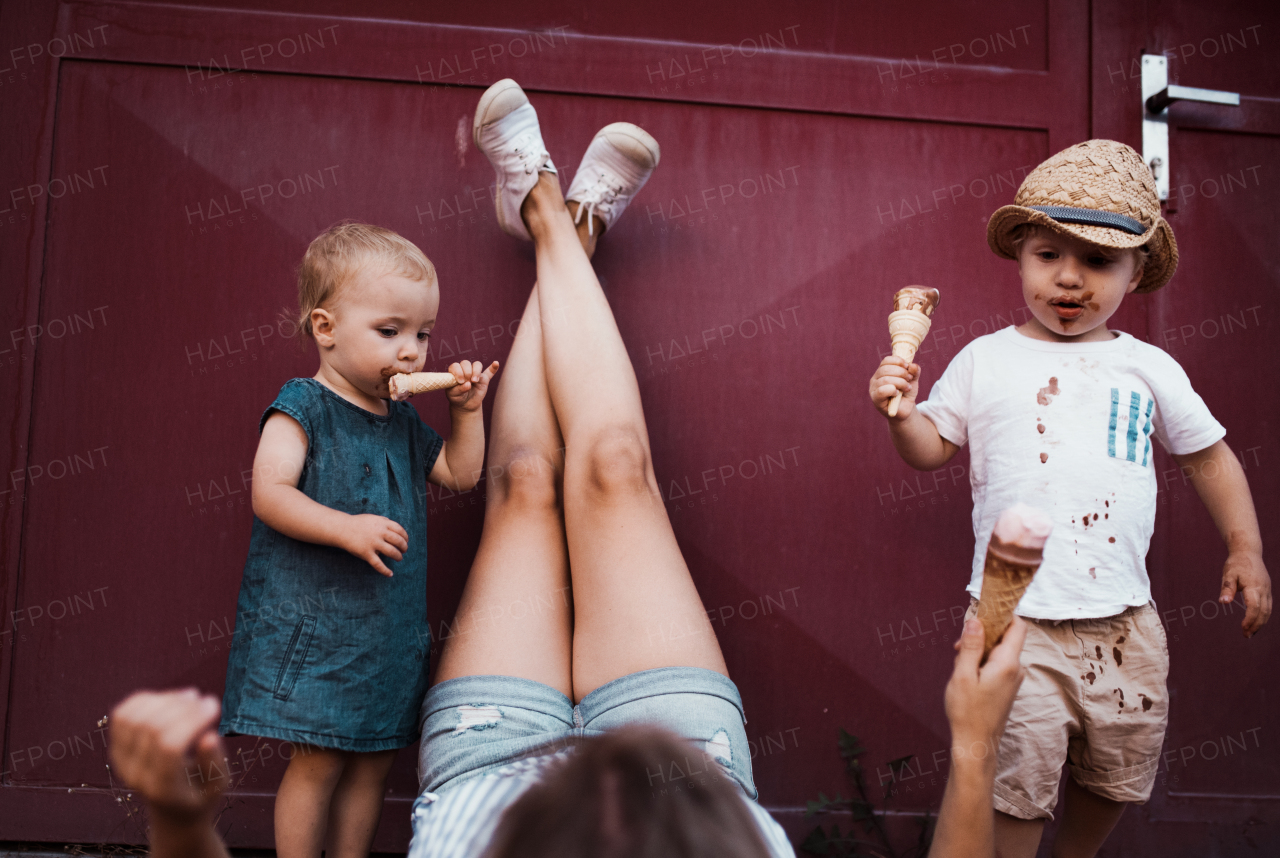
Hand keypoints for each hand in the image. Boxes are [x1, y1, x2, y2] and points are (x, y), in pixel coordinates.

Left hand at [108, 689, 228, 823]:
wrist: (172, 809)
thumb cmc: (200, 793)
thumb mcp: (218, 785)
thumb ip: (214, 763)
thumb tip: (209, 736)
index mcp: (163, 788)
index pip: (169, 747)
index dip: (191, 720)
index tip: (214, 705)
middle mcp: (135, 775)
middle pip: (151, 728)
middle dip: (182, 707)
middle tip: (206, 700)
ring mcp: (122, 761)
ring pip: (133, 718)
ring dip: (164, 700)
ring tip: (190, 697)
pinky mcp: (117, 748)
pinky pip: (122, 715)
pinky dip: (146, 700)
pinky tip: (170, 700)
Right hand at [340, 514, 407, 576]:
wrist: (342, 529)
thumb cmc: (358, 523)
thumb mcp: (373, 518)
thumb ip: (384, 522)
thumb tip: (396, 528)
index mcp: (382, 523)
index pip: (400, 530)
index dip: (405, 537)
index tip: (406, 541)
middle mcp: (379, 533)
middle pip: (398, 541)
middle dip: (404, 547)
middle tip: (404, 550)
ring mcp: (373, 543)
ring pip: (392, 552)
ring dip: (398, 556)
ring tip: (399, 558)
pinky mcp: (366, 553)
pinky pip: (378, 564)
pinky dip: (385, 570)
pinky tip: (390, 574)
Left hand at [445, 360, 499, 412]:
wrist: (466, 405)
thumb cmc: (457, 398)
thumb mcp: (454, 395)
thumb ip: (459, 389)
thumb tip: (468, 384)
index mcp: (454, 372)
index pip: (456, 366)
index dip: (458, 372)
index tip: (460, 381)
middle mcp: (464, 370)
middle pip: (466, 363)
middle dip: (467, 372)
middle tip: (467, 382)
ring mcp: (475, 374)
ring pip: (476, 364)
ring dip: (476, 371)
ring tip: (474, 381)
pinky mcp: (484, 379)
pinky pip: (490, 372)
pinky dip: (493, 368)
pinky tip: (496, 363)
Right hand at [869, 355, 918, 418]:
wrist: (906, 410)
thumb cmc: (906, 393)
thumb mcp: (913, 380)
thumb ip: (914, 371)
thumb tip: (912, 365)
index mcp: (882, 371)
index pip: (886, 361)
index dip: (898, 361)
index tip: (908, 367)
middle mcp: (875, 379)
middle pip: (885, 369)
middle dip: (901, 372)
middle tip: (909, 379)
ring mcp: (874, 389)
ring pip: (885, 379)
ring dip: (900, 382)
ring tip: (907, 388)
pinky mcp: (876, 399)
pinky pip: (881, 391)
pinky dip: (892, 390)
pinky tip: (897, 393)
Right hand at [944, 617, 1026, 756]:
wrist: (976, 743)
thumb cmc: (968, 711)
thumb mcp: (963, 675)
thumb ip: (971, 646)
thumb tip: (976, 620)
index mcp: (1008, 663)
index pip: (1017, 626)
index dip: (1003, 614)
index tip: (982, 612)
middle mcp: (1016, 669)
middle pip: (1005, 637)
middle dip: (982, 635)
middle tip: (958, 647)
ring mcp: (1014, 678)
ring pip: (999, 650)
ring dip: (979, 650)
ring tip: (960, 665)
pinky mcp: (1008, 686)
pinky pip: (998, 663)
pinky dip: (982, 662)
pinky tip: (967, 674)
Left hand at [1220, 551, 1270, 636]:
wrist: (1248, 552)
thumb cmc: (1236, 563)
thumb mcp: (1228, 574)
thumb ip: (1226, 588)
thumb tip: (1222, 602)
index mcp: (1253, 586)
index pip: (1254, 607)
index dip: (1249, 619)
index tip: (1243, 628)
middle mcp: (1264, 589)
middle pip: (1263, 612)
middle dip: (1256, 625)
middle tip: (1246, 635)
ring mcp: (1267, 589)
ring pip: (1268, 610)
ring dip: (1261, 622)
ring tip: (1251, 633)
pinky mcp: (1267, 589)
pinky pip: (1268, 606)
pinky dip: (1263, 615)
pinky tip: (1256, 622)